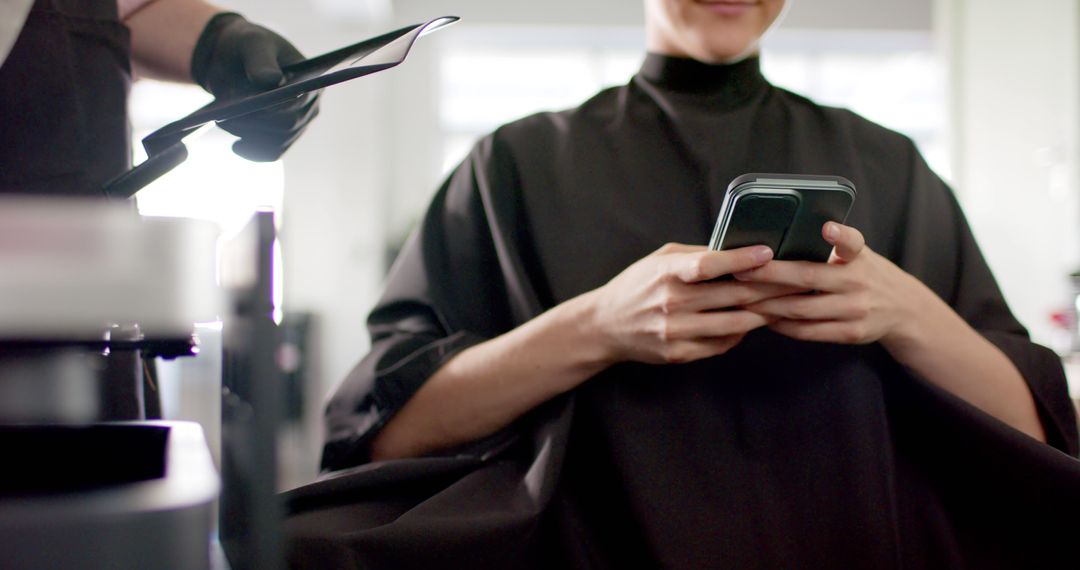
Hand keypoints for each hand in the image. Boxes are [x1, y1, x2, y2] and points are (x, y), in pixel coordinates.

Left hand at [191, 13, 319, 160]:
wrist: (231, 61)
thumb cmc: (246, 47)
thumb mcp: (251, 43)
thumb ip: (261, 59)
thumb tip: (271, 80)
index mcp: (309, 82)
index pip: (300, 100)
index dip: (279, 106)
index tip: (255, 107)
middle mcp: (307, 108)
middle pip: (287, 125)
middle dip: (255, 122)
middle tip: (224, 117)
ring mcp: (295, 126)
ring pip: (277, 141)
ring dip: (248, 134)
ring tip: (222, 121)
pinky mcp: (278, 139)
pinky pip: (270, 153)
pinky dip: (253, 153)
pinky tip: (235, 147)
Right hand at [587, 243, 805, 364]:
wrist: (605, 326)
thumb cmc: (638, 286)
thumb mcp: (659, 260)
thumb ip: (696, 256)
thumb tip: (738, 250)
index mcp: (667, 273)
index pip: (709, 265)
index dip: (741, 258)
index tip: (769, 253)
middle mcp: (671, 303)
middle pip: (732, 295)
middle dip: (769, 288)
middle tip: (799, 281)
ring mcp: (675, 331)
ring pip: (734, 323)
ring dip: (764, 314)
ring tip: (786, 305)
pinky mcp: (679, 354)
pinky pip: (721, 344)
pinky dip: (740, 334)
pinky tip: (752, 324)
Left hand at [735, 222, 929, 347]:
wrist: (904, 309)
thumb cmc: (865, 274)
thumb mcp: (858, 255)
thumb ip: (831, 248)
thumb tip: (780, 239)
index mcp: (859, 257)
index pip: (853, 242)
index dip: (840, 235)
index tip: (827, 228)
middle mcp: (859, 282)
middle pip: (808, 278)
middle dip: (770, 274)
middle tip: (740, 271)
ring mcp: (856, 310)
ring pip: (802, 309)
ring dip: (768, 304)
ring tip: (743, 297)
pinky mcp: (852, 333)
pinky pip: (809, 331)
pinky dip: (783, 325)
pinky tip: (765, 318)